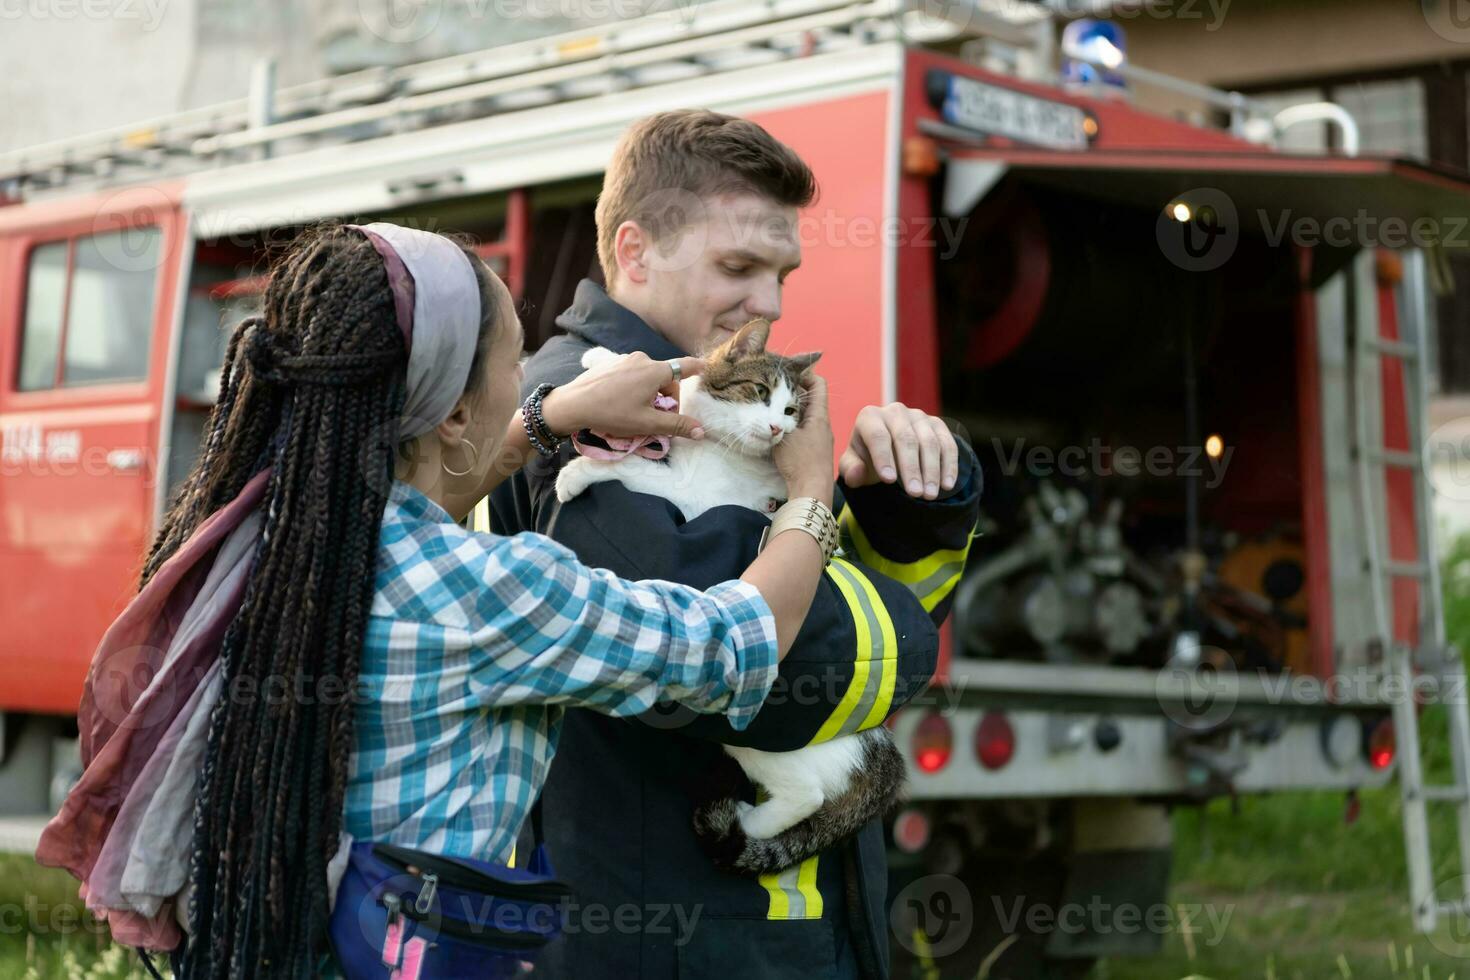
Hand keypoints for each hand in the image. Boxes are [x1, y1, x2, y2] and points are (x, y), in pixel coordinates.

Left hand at [541, 351, 706, 438]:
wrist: (572, 404)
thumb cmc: (612, 414)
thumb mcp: (647, 423)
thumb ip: (676, 425)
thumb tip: (701, 431)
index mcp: (655, 370)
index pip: (685, 366)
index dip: (698, 369)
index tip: (706, 370)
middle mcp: (642, 358)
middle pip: (665, 376)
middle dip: (666, 397)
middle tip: (657, 417)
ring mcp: (624, 359)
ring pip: (648, 375)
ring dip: (649, 392)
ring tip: (636, 411)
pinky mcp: (610, 363)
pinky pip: (631, 373)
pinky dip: (634, 386)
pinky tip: (621, 401)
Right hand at [772, 372, 834, 503]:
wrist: (812, 492)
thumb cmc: (800, 461)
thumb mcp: (784, 435)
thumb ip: (778, 418)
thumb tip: (769, 405)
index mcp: (819, 416)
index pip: (818, 384)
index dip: (804, 375)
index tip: (785, 376)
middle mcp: (822, 424)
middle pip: (811, 399)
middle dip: (793, 393)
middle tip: (773, 392)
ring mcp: (819, 438)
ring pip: (805, 415)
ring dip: (791, 411)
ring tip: (772, 410)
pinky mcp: (814, 451)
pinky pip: (804, 430)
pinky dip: (792, 425)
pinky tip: (778, 431)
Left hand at [839, 402, 957, 499]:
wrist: (888, 448)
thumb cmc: (866, 458)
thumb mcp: (853, 464)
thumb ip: (850, 470)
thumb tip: (856, 474)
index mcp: (870, 417)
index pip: (878, 436)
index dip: (884, 458)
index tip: (889, 481)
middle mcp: (895, 411)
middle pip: (906, 439)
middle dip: (911, 468)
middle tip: (915, 494)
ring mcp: (918, 416)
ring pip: (929, 442)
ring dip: (931, 471)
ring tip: (930, 495)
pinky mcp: (937, 424)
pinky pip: (947, 443)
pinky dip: (949, 465)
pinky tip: (947, 485)